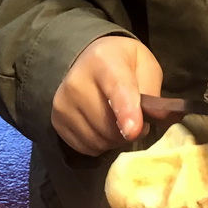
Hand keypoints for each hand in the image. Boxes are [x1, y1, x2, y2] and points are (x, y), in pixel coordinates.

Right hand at [52, 36, 162, 155]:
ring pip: (97, 140)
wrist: (90, 60)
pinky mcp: (56, 120)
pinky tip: (101, 126)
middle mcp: (76, 80)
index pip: (116, 89)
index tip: (133, 131)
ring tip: (116, 120)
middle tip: (134, 119)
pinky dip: (99, 144)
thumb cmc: (124, 63)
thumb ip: (151, 92)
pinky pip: (86, 147)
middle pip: (108, 124)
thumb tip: (148, 124)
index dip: (126, 112)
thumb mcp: (145, 66)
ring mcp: (62, 102)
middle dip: (128, 130)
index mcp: (104, 60)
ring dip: (114, 139)